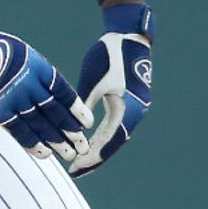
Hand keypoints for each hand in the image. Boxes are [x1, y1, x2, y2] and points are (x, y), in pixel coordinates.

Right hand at [0, 17, 91, 161]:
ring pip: (39, 124)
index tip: (87, 123)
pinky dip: (32, 143)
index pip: (63, 92)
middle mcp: (28, 84)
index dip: (76, 109)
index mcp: (37, 67)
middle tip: (83, 146)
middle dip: (70, 130)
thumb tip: (52, 99)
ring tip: (69, 154)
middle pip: (54, 111)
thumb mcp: (21, 55)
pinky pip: (18, 130)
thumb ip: (36, 76)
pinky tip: (45, 154)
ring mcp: (13, 98)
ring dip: (55, 141)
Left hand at [68, 32, 150, 177]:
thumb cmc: (110, 54)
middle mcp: (135, 113)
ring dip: (98, 150)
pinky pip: (116, 126)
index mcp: (128, 109)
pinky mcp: (130, 103)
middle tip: (75, 172)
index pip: (108, 141)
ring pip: (115, 136)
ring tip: (80, 163)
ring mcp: (135, 109)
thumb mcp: (94, 80)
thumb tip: (73, 129)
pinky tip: (89, 143)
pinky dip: (103, 137)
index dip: (91, 157)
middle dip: (94, 159)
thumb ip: (84, 105)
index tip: (75, 169)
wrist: (129, 36)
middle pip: (112, 144)